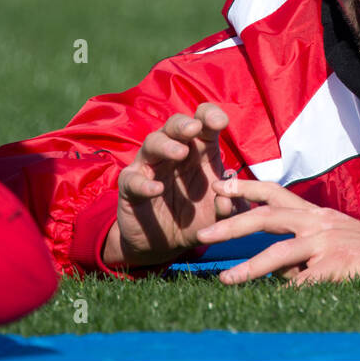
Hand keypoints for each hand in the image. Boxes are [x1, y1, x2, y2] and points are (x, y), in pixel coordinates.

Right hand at [103, 103, 244, 268]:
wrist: (162, 244)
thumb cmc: (194, 219)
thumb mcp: (217, 216)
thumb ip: (228, 209)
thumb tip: (226, 200)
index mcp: (198, 151)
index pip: (202, 123)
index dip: (210, 116)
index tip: (221, 122)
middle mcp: (173, 152)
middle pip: (175, 126)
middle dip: (184, 124)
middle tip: (194, 128)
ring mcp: (150, 167)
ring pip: (152, 144)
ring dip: (166, 145)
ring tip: (180, 152)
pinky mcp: (130, 186)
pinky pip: (133, 179)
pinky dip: (144, 183)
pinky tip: (156, 189)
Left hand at [198, 177, 359, 284]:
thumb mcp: (333, 237)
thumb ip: (302, 242)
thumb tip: (268, 262)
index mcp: (314, 213)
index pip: (274, 192)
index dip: (245, 187)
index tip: (219, 184)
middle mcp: (317, 222)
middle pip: (267, 217)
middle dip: (232, 224)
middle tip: (203, 233)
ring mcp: (327, 243)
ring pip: (279, 253)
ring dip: (248, 268)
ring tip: (225, 279)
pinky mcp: (337, 266)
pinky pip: (304, 284)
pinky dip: (287, 294)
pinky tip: (272, 304)